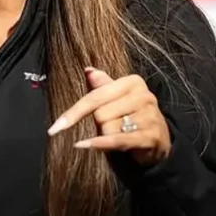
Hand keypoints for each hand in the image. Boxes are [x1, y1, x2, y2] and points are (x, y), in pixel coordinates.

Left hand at [47, 68, 171, 164]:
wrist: (159, 139)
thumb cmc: (132, 116)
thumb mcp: (117, 99)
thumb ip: (102, 85)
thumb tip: (88, 70)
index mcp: (133, 82)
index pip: (96, 96)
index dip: (74, 113)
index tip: (56, 127)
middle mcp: (143, 96)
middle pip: (100, 114)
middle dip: (99, 125)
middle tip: (112, 127)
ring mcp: (149, 116)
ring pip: (108, 129)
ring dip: (106, 137)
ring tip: (120, 135)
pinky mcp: (151, 136)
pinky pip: (117, 140)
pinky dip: (99, 144)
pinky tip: (83, 145)